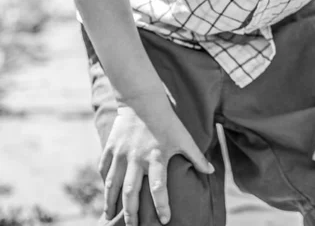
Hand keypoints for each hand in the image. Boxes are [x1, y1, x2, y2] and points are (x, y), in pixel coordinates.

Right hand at [99, 103, 213, 225]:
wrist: (143, 101)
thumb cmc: (167, 121)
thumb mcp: (184, 137)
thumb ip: (196, 156)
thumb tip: (210, 171)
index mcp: (157, 156)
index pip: (158, 187)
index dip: (161, 205)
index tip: (164, 220)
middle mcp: (137, 158)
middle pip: (131, 192)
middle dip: (131, 213)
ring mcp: (121, 154)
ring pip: (112, 185)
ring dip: (111, 204)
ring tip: (109, 218)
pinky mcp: (111, 148)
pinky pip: (103, 170)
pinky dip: (103, 183)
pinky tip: (105, 195)